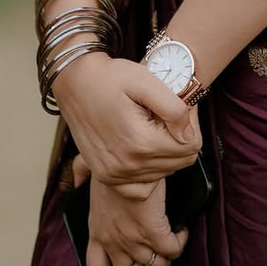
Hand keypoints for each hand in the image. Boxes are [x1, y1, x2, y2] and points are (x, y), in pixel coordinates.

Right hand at [53, 53, 200, 186]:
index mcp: (141, 143)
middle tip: (164, 114)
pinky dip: (148, 171)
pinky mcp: (106, 176)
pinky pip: (141, 188)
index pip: (191, 146)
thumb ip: (174, 109)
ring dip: (164, 151)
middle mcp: (128, 165)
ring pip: (164, 173)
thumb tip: (189, 134)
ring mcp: (115, 175)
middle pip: (180, 161)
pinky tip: (143, 148)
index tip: (178, 107)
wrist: (75, 82)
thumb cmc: (110, 77)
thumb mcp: (146, 81)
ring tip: (150, 124)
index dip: (191, 123)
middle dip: (179, 137)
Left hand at [81, 169, 186, 265]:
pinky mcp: (153, 230)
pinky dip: (179, 244)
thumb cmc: (109, 161)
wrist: (124, 157)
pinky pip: (171, 251)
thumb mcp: (88, 173)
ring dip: (165, 259)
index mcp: (97, 233)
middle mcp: (114, 242)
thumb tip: (77, 178)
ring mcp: (133, 239)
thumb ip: (80, 177)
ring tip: (169, 243)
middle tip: (153, 260)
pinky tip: (180, 231)